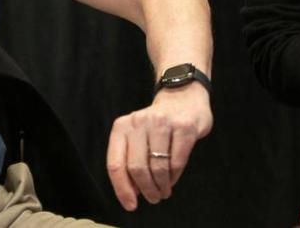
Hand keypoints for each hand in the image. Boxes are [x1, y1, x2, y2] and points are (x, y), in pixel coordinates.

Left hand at [105, 83, 211, 210]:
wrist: (183, 96)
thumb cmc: (157, 124)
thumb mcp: (137, 136)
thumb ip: (130, 159)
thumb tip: (131, 192)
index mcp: (122, 126)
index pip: (115, 164)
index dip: (122, 189)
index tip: (131, 205)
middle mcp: (139, 122)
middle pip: (137, 168)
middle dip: (146, 189)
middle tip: (154, 198)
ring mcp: (162, 122)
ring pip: (157, 167)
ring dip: (162, 185)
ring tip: (164, 191)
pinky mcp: (184, 127)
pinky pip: (177, 161)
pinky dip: (175, 176)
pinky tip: (173, 178)